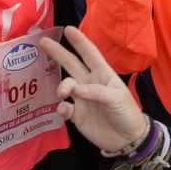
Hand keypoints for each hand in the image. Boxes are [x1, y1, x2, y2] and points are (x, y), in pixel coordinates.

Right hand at [44, 26, 149, 151]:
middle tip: (43, 42)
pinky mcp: (77, 115)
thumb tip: (77, 89)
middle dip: (58, 53)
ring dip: (62, 86)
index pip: (89, 54)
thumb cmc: (128, 114)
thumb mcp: (118, 99)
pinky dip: (60, 107)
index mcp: (103, 74)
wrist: (127, 140)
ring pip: (65, 86)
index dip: (79, 41)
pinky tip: (63, 111)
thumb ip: (98, 92)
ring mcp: (82, 99)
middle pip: (71, 64)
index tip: (67, 29)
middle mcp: (90, 83)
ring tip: (63, 93)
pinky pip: (64, 107)